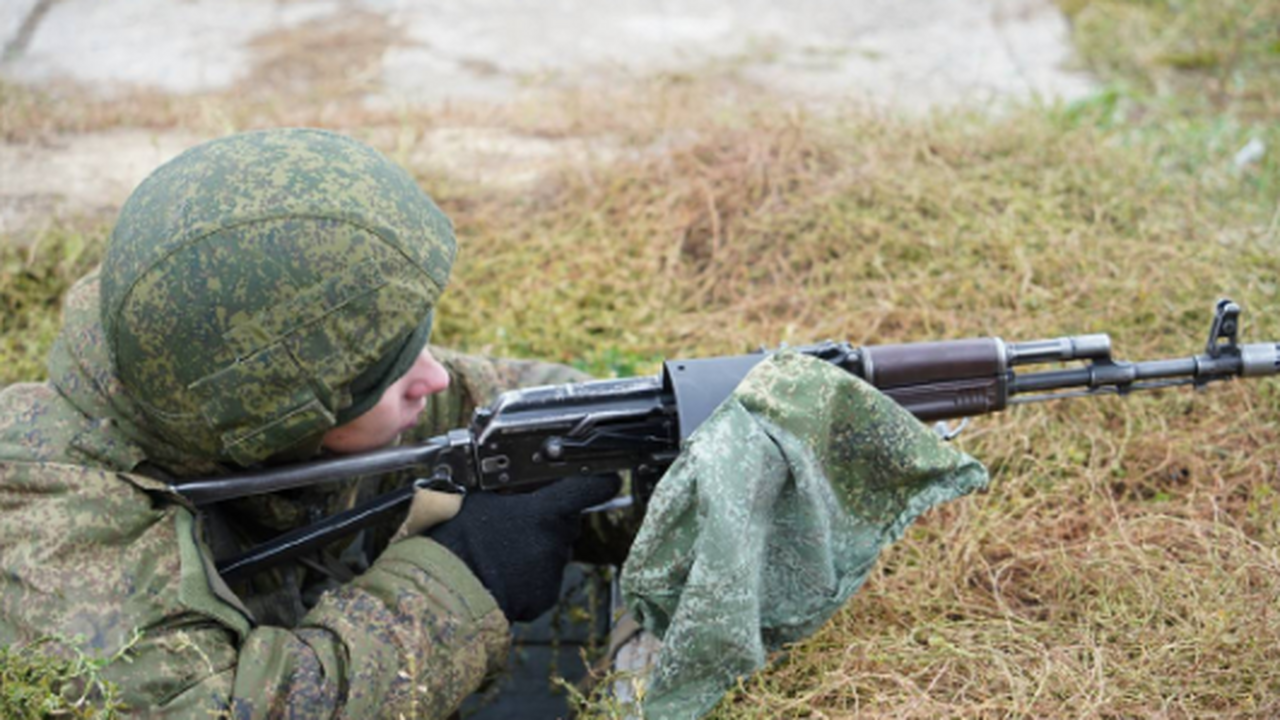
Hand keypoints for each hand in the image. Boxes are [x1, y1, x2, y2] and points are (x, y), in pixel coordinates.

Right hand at [427, 475, 620, 622]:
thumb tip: (516, 480)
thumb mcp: (481, 500)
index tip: (607, 479)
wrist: (447, 590)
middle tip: (521, 521)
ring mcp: (552, 570)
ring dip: (539, 548)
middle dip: (552, 519)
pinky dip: (531, 576)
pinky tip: (505, 573)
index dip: (600, 481)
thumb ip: (510, 490)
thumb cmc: (458, 540)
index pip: (590, 488)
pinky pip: (545, 579)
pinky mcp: (545, 596)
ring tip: (504, 551)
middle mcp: (556, 541)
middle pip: (568, 522)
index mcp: (544, 512)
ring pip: (556, 551)